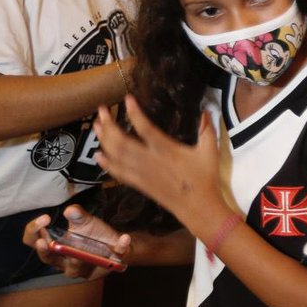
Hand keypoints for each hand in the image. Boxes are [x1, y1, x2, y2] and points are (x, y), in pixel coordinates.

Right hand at [23, 205, 130, 280]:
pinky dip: (119, 248)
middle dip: (46, 251)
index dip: (34, 231)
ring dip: (75, 260)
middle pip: (47, 259)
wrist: (114, 243)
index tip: (44, 219)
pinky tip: (125, 238)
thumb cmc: (92, 232)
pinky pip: (110, 263)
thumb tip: (71, 210)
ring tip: (78, 254)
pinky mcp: (100, 272)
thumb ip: (78, 215)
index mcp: (54, 246)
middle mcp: (63, 260)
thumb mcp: (85, 221)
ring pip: (73, 270)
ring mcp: (80, 269)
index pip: (33, 240)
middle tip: (46, 242)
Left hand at [93, 95, 224, 219]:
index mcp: (166, 150)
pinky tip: (98, 155)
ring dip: (104, 140)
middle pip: (122, 141)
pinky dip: (106, 164)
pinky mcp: (139, 184)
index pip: (145, 128)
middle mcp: (149, 161)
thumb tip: (207, 111)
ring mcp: (142, 174)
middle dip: (108, 125)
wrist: (197, 207)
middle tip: (101, 110)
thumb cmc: (205, 178)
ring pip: (117, 156)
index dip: (134, 113)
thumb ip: (207, 130)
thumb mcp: (210, 152)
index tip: (127, 99)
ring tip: (96, 126)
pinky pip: (118, 173)